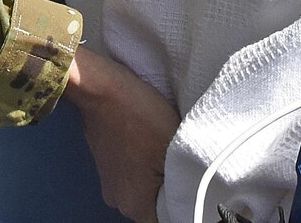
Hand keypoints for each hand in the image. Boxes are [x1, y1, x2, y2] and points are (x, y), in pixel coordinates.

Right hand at [68, 46, 179, 222]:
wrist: (104, 89)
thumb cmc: (141, 117)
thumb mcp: (175, 147)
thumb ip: (187, 178)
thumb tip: (196, 192)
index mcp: (136, 206)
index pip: (170, 217)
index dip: (186, 203)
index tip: (196, 183)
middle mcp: (119, 201)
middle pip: (157, 206)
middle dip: (174, 188)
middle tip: (188, 163)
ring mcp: (111, 183)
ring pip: (147, 189)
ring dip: (160, 175)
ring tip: (171, 151)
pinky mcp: (108, 165)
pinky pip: (135, 175)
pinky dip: (147, 165)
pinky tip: (155, 145)